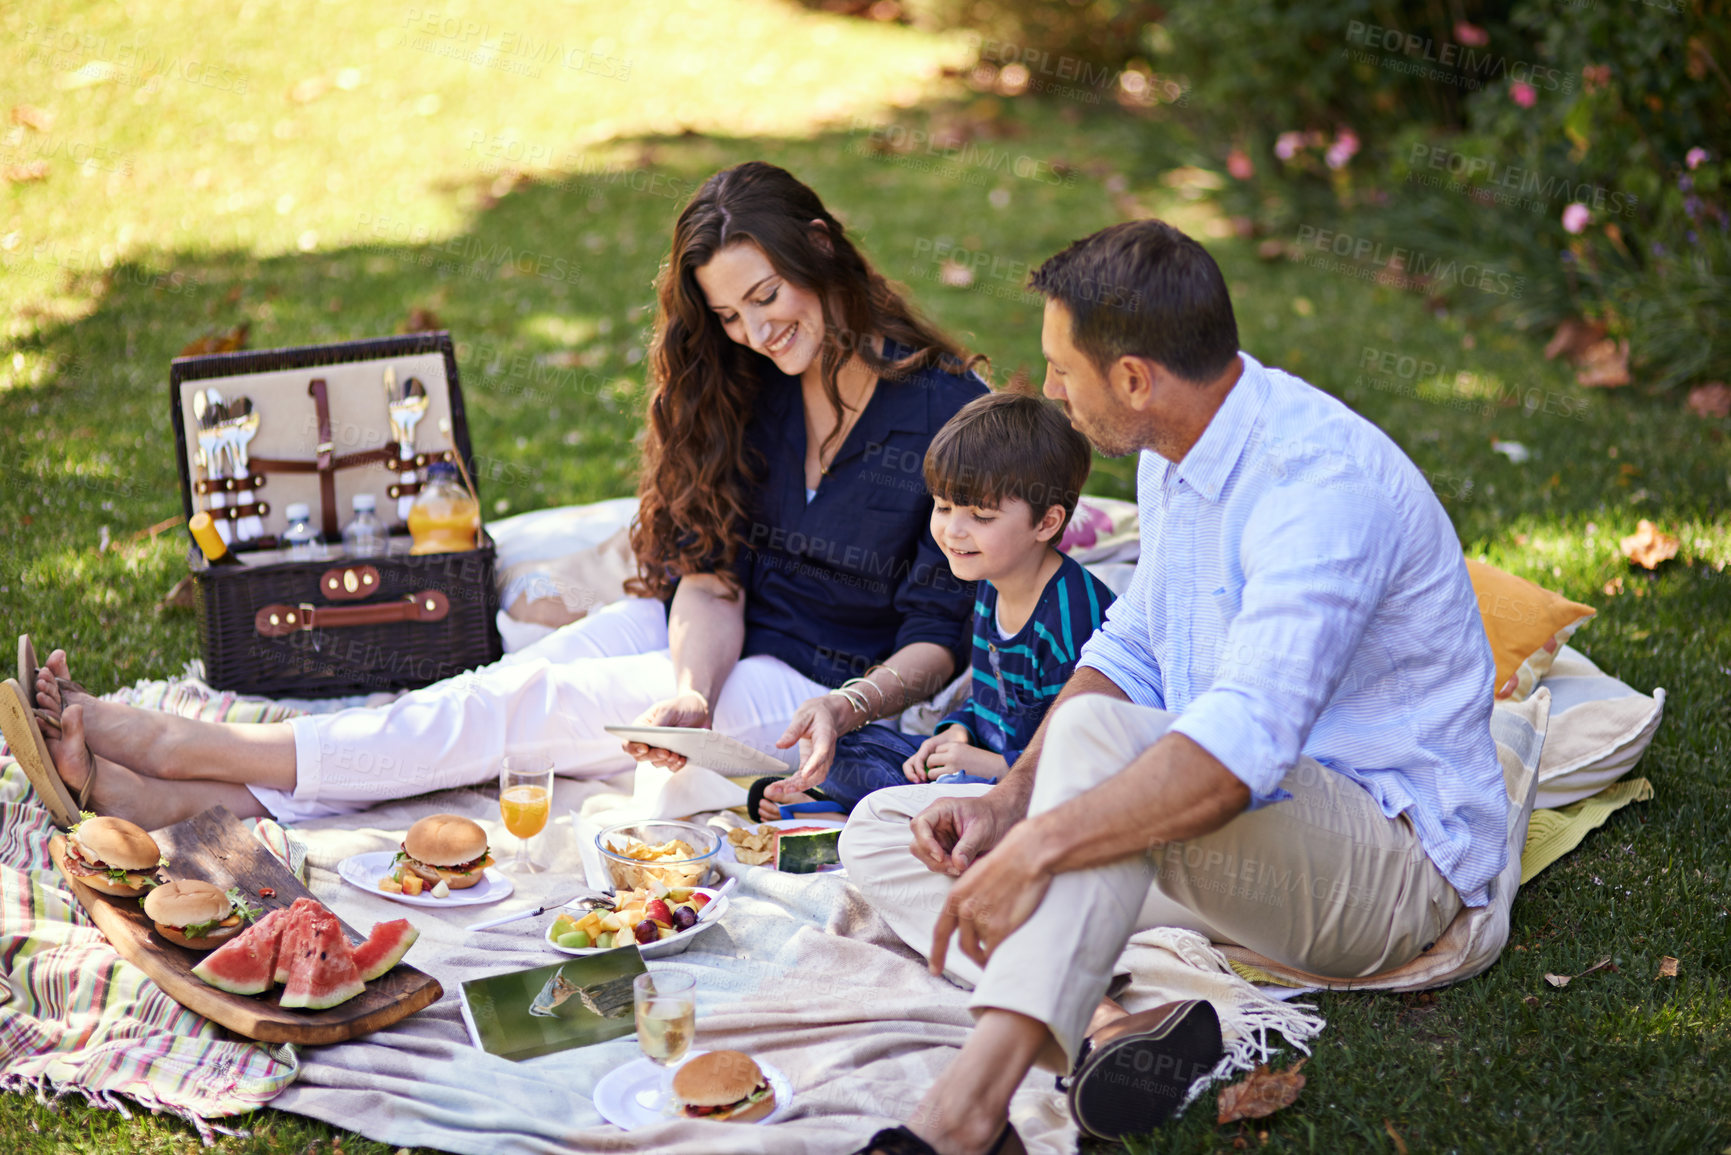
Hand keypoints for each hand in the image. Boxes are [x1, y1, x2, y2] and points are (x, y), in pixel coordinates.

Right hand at [623, 691, 710, 769]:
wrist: (700, 712)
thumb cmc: (681, 707)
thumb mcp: (669, 709)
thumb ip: (659, 721)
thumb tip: (649, 734)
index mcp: (642, 727)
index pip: (629, 742)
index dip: (633, 748)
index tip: (644, 748)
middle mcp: (648, 741)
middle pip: (641, 756)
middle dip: (653, 756)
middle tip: (665, 752)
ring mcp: (661, 750)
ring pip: (656, 763)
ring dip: (665, 761)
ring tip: (676, 754)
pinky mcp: (673, 757)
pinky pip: (671, 767)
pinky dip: (676, 765)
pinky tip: (682, 759)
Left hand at [770, 694, 855, 798]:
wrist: (828, 715)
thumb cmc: (816, 713)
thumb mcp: (803, 715)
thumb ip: (792, 730)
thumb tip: (779, 745)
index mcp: (826, 736)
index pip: (822, 752)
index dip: (814, 765)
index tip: (804, 775)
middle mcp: (827, 752)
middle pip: (818, 773)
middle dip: (800, 784)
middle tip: (780, 790)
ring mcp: (822, 760)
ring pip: (813, 779)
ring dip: (795, 787)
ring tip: (775, 790)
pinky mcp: (814, 764)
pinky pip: (807, 778)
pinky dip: (794, 784)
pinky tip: (780, 787)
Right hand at [902, 726, 970, 782]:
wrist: (956, 736)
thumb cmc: (955, 740)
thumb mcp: (952, 746)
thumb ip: (946, 756)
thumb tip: (941, 770)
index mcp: (927, 746)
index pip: (917, 760)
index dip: (919, 770)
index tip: (925, 778)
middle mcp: (922, 752)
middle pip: (908, 764)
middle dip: (911, 774)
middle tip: (919, 782)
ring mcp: (923, 758)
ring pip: (911, 768)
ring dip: (914, 776)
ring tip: (922, 784)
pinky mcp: (926, 763)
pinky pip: (918, 770)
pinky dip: (919, 777)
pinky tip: (927, 782)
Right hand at [909, 788, 1017, 876]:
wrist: (1002, 818)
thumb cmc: (992, 816)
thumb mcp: (982, 830)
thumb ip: (968, 846)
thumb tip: (957, 865)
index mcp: (941, 810)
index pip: (920, 823)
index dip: (925, 841)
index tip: (940, 856)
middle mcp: (935, 823)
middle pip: (918, 843)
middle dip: (934, 858)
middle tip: (955, 867)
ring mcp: (937, 837)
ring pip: (925, 856)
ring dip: (941, 866)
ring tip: (963, 867)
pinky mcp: (943, 848)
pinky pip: (937, 862)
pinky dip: (948, 868)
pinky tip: (964, 866)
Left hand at [920, 740, 1008, 780]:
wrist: (996, 768)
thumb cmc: (982, 761)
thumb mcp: (965, 751)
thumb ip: (951, 754)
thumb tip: (936, 764)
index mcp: (955, 745)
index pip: (936, 750)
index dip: (938, 757)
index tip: (943, 763)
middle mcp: (951, 754)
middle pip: (930, 759)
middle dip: (932, 767)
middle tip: (938, 772)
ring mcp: (952, 766)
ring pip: (931, 772)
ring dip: (934, 776)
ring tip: (943, 779)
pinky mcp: (954, 777)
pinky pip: (938, 780)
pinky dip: (940, 783)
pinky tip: (948, 783)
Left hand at [929, 819, 1052, 973]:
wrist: (1027, 856)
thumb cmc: (1008, 863)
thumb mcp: (976, 878)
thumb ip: (969, 900)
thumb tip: (971, 921)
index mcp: (956, 897)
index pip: (941, 932)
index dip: (937, 953)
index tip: (935, 970)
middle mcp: (965, 910)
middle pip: (964, 946)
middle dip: (973, 955)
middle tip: (982, 960)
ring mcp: (982, 921)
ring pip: (982, 949)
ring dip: (989, 954)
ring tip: (1000, 950)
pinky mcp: (1000, 929)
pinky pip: (994, 953)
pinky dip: (998, 957)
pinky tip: (1004, 954)